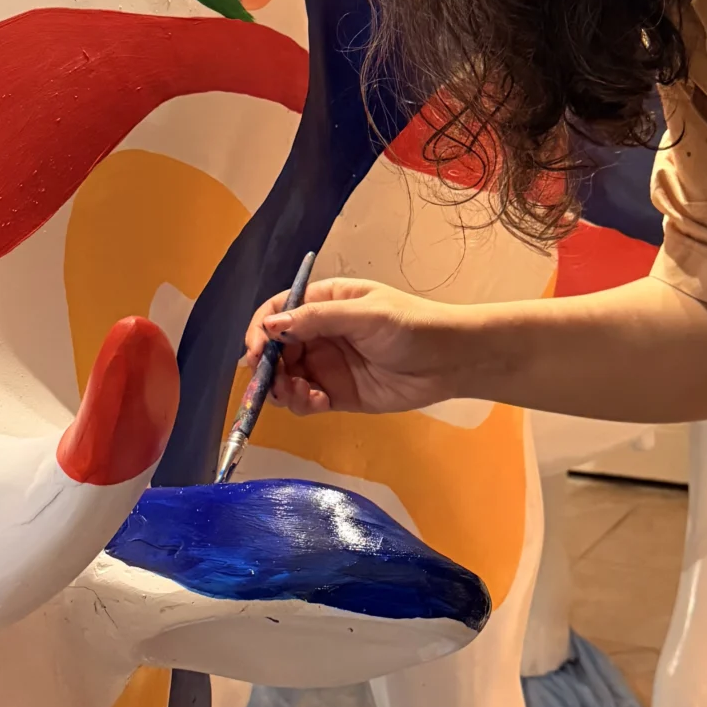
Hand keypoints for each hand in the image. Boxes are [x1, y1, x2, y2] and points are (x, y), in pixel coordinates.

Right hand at [242, 278, 472, 415]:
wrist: (451, 361)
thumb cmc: (412, 326)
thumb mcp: (365, 314)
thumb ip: (317, 319)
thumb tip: (271, 326)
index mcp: (325, 302)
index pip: (279, 311)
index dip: (261, 329)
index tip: (254, 351)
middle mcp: (320, 333)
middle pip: (276, 348)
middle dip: (267, 365)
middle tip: (269, 381)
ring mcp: (327, 365)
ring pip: (286, 377)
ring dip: (282, 387)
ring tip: (298, 393)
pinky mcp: (338, 394)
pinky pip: (306, 400)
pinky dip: (302, 403)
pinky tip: (317, 402)